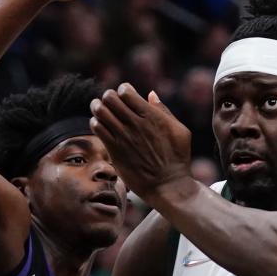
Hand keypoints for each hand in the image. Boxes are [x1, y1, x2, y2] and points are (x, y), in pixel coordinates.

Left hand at [90, 84, 192, 198]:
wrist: (167, 184)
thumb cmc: (177, 158)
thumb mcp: (180, 131)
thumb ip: (164, 111)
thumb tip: (150, 94)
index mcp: (151, 116)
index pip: (125, 91)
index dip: (123, 90)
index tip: (127, 97)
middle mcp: (135, 123)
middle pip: (109, 98)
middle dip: (109, 97)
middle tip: (112, 103)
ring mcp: (123, 136)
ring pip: (100, 110)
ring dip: (99, 108)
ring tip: (102, 111)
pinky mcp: (114, 149)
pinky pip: (97, 128)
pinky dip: (96, 123)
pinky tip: (103, 127)